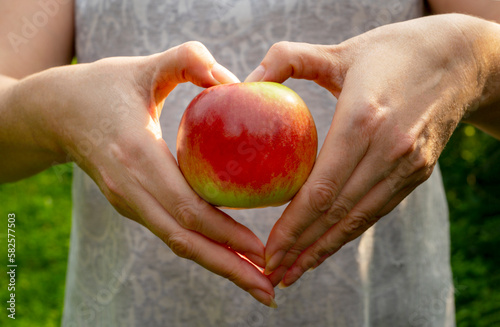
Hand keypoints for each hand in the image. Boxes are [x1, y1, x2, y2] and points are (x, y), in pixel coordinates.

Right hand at [16, 42, 275, 305]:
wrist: (56, 113)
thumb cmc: (103, 86)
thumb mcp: (145, 66)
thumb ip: (188, 60)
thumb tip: (235, 82)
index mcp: (135, 154)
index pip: (186, 207)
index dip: (225, 233)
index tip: (262, 249)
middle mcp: (129, 189)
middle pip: (184, 239)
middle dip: (229, 267)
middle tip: (270, 289)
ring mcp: (128, 202)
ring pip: (177, 242)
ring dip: (218, 266)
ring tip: (258, 283)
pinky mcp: (131, 205)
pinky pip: (171, 232)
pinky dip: (202, 248)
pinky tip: (229, 254)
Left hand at [245, 14, 497, 286]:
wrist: (460, 59)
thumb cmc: (392, 51)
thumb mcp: (338, 50)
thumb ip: (285, 59)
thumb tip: (240, 86)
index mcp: (362, 119)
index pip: (320, 189)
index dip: (292, 226)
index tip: (268, 250)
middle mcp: (388, 149)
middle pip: (337, 213)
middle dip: (302, 248)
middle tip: (272, 273)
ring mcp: (408, 165)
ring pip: (359, 219)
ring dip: (325, 250)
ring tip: (295, 272)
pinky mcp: (418, 172)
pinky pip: (378, 210)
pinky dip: (350, 233)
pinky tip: (329, 245)